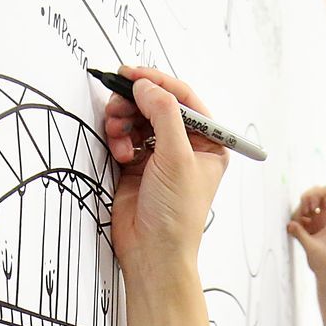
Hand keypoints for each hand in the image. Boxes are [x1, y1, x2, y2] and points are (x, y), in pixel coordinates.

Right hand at [103, 66, 228, 277]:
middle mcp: (186, 146)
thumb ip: (163, 114)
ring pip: (137, 118)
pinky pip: (124, 136)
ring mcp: (160, 155)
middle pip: (156, 105)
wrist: (153, 252)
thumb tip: (146, 85)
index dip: (157, 83)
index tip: (132, 74)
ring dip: (123, 120)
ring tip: (116, 132)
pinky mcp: (137, 165)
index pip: (184, 99)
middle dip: (134, 102)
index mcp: (209, 142)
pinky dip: (118, 138)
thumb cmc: (177, 214)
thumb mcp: (177, 157)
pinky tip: (121, 153)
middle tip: (117, 103)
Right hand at [285, 185, 325, 275]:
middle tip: (302, 216)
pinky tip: (295, 232)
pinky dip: (295, 222)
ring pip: (304, 207)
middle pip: (313, 196)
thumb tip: (289, 224)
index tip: (311, 207)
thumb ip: (301, 234)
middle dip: (304, 203)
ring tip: (297, 228)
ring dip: (298, 214)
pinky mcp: (309, 227)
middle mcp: (325, 215)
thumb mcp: (312, 247)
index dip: (316, 194)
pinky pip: (300, 217)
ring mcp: (317, 220)